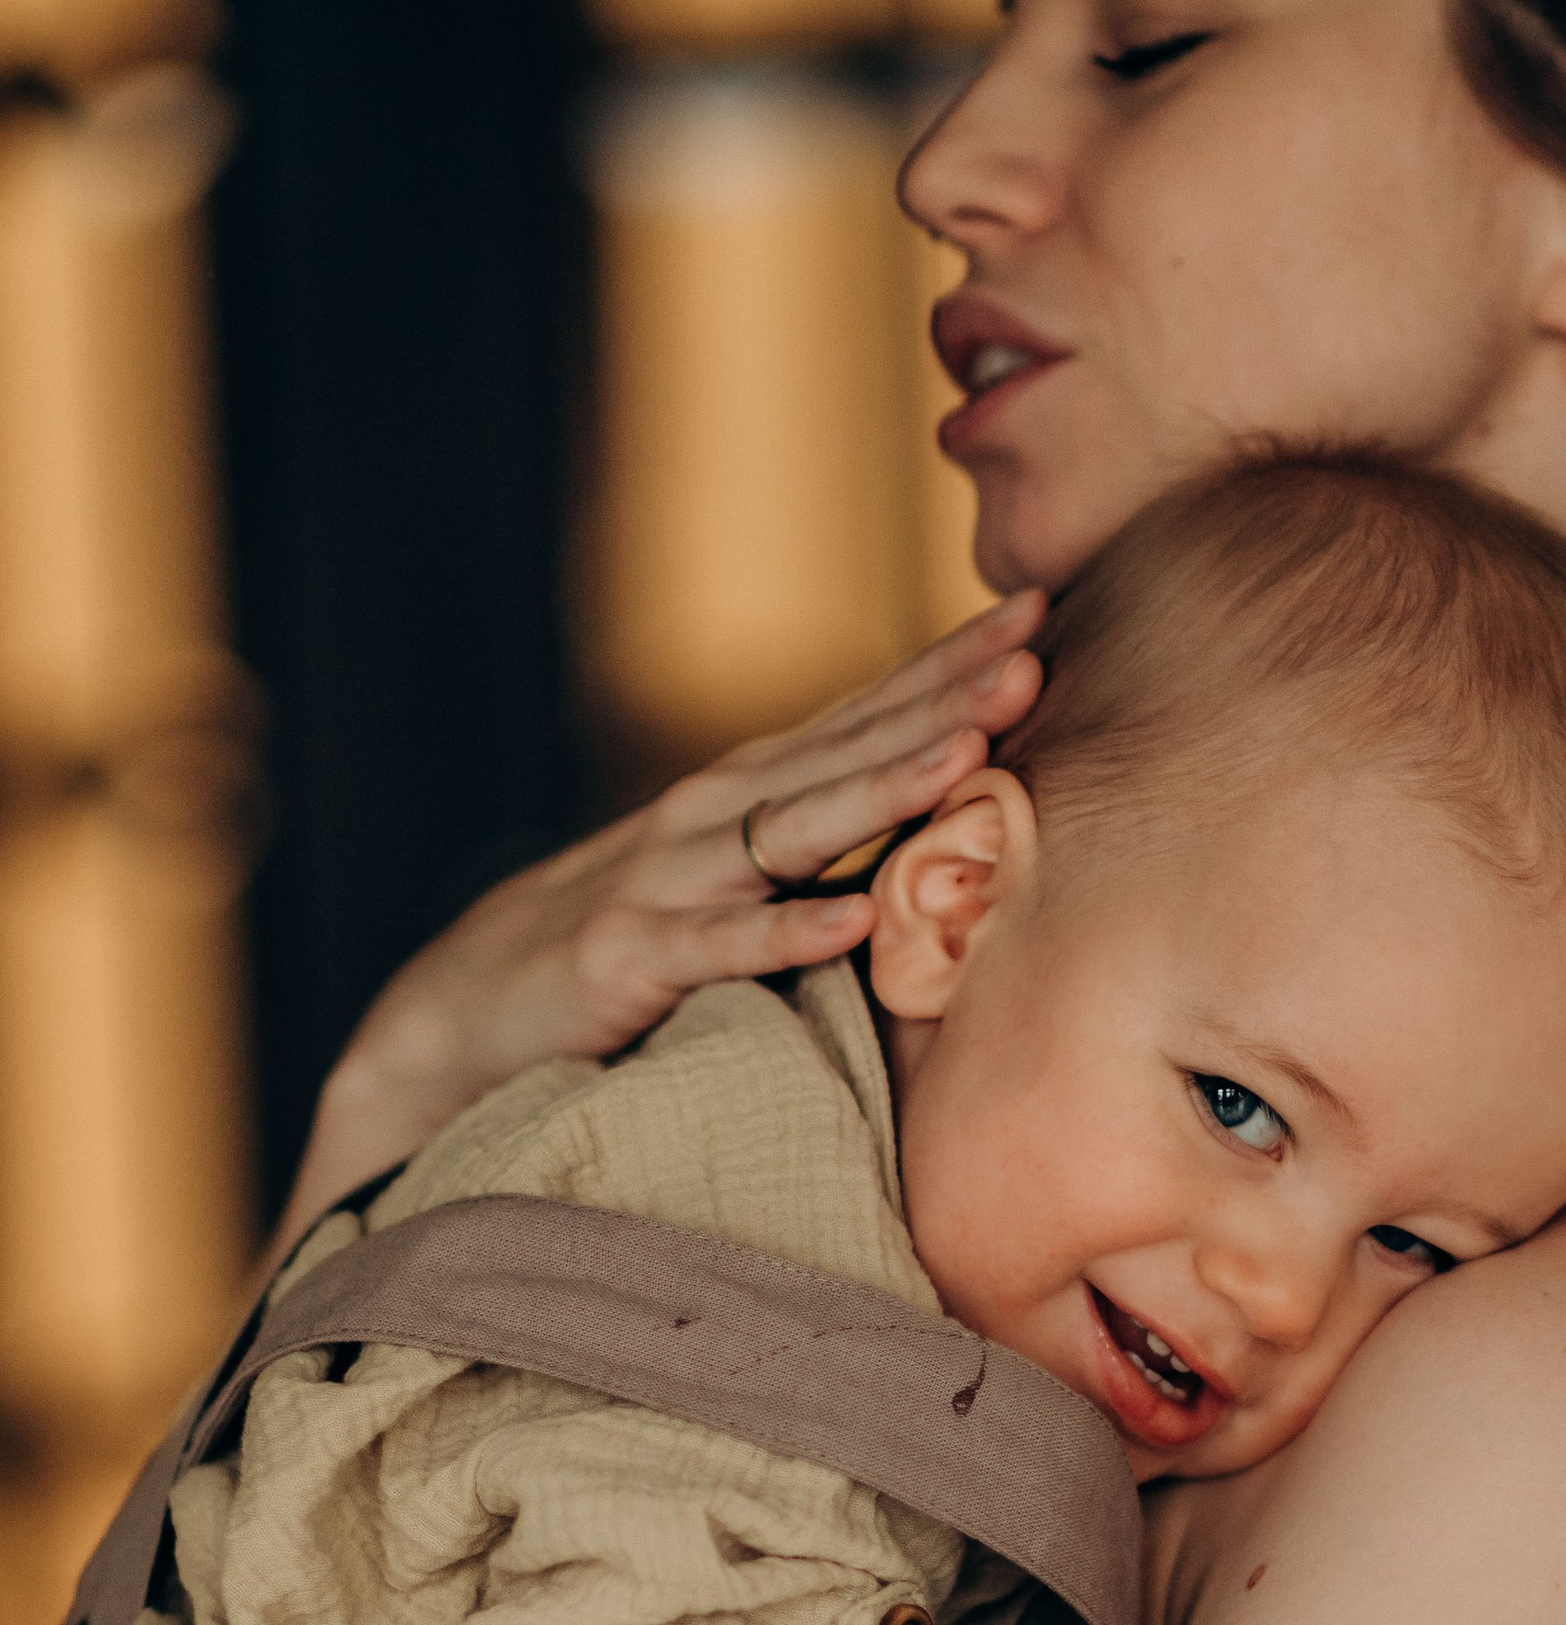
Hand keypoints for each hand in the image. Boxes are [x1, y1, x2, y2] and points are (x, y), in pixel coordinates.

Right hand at [290, 595, 1044, 1220]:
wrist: (468, 1008)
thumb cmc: (626, 938)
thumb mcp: (733, 876)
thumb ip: (819, 833)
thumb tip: (940, 794)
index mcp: (749, 793)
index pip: (866, 714)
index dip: (949, 665)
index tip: (1038, 616)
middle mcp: (714, 817)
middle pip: (848, 749)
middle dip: (943, 700)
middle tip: (1032, 654)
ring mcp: (670, 881)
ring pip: (795, 830)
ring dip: (883, 788)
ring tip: (968, 751)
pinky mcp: (630, 958)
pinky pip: (721, 947)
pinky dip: (785, 934)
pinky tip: (849, 920)